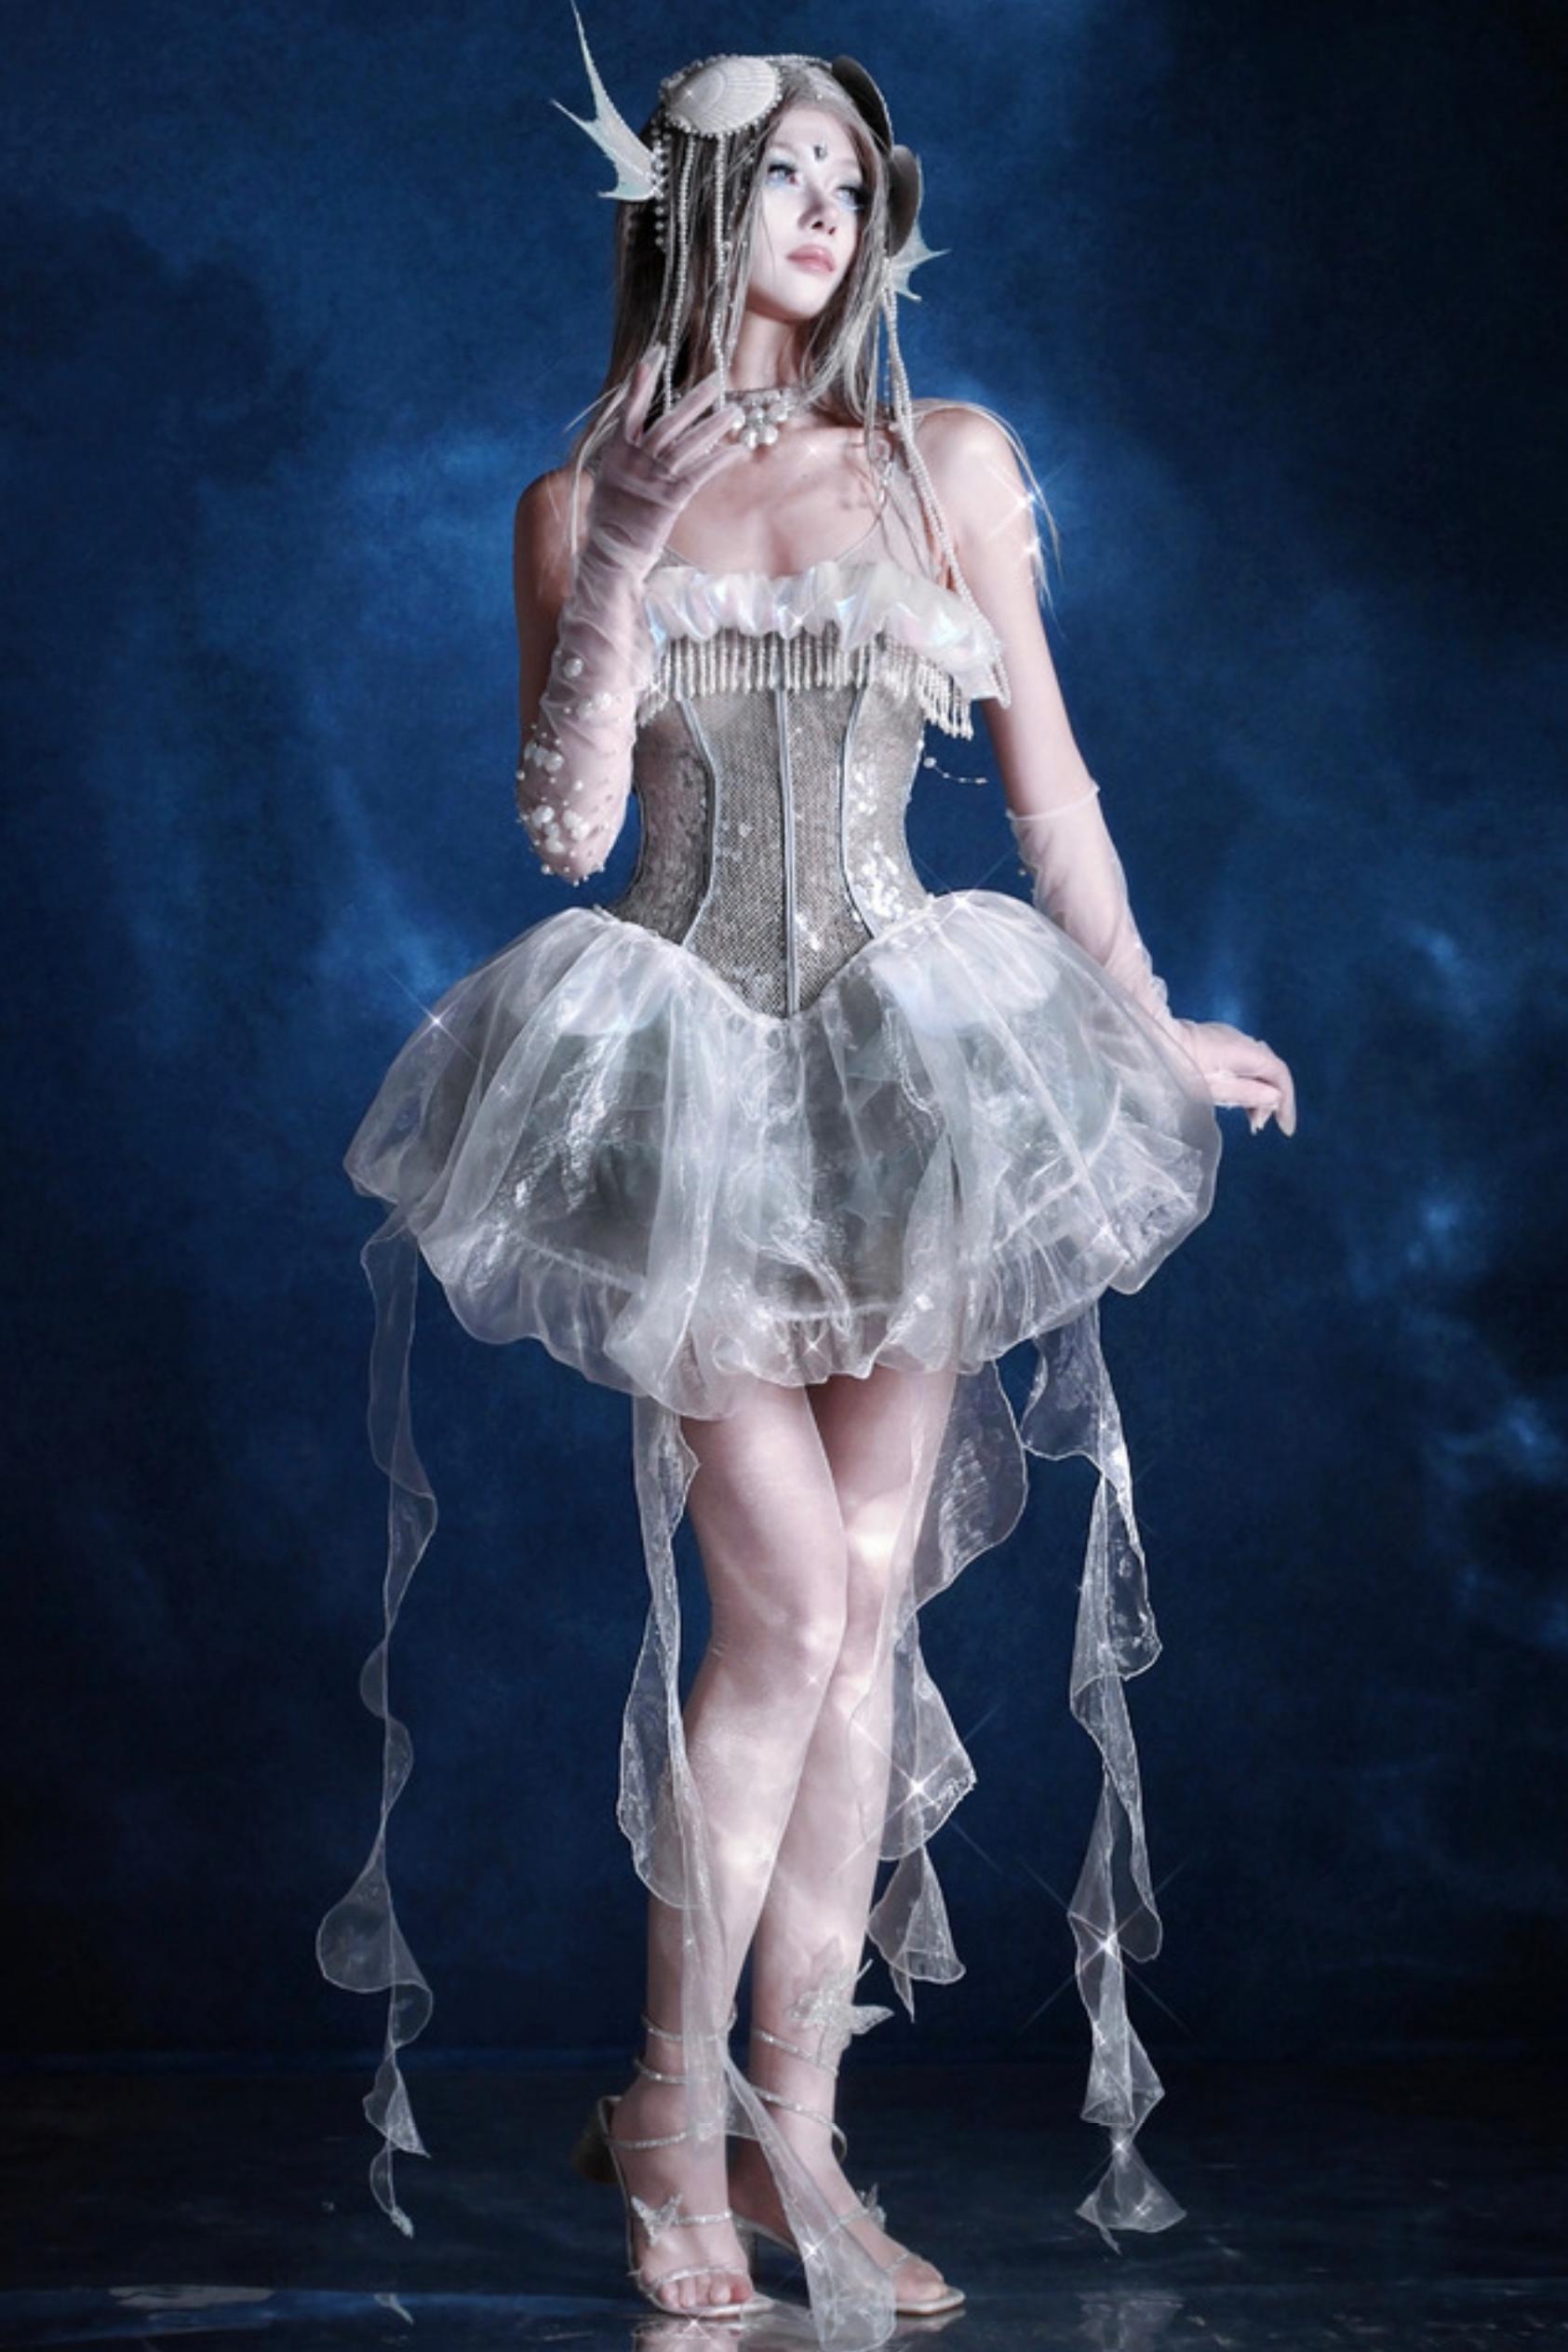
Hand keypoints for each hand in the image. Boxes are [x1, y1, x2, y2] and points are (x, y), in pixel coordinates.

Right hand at [583, 347, 747, 585]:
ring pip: (688, 444)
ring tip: (735, 410)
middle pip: (668, 421)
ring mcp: (652, 479)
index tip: (656, 353)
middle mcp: (634, 460)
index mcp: (617, 452)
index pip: (630, 408)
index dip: (643, 381)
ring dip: (713, 425)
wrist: (611, 553)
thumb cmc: (610, 520)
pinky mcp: (670, 499)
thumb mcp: (609, 481)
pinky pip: (700, 473)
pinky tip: (738, 449)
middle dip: (693, 400)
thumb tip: (640, 440)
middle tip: (716, 380)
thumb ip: (625, 457)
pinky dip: (720, 460)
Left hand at [1168, 1017, 1296, 1136]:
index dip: (1286, 1101)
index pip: (1278, 1073)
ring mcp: (1229, 1038)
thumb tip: (1275, 1098)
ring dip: (1258, 1093)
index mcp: (1244, 1051)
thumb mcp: (1213, 1089)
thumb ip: (1246, 1093)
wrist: (1151, 1040)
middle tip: (1260, 1126)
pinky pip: (1243, 1063)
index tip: (1285, 1128)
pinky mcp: (1218, 1041)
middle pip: (1269, 1070)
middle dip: (1271, 1099)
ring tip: (1250, 1120)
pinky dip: (1246, 1083)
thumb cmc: (1177, 1068)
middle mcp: (1241, 1040)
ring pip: (1256, 1067)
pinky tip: (1238, 1101)